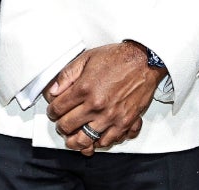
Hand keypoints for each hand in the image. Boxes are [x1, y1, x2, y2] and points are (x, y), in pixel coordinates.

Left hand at [45, 41, 160, 154]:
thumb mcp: (87, 58)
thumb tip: (53, 91)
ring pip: (84, 140)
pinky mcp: (125, 121)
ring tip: (75, 135)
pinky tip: (97, 134)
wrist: (147, 60)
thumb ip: (67, 75)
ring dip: (76, 140)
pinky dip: (99, 141)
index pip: (57, 110)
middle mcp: (96, 105)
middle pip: (66, 127)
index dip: (52, 111)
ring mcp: (111, 116)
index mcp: (84, 89)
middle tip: (64, 122)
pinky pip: (107, 141)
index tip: (56, 110)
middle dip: (61, 125)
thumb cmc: (119, 58)